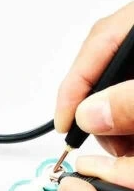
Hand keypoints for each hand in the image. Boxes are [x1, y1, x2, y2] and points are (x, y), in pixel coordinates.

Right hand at [55, 1, 133, 155]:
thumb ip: (130, 100)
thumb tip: (89, 116)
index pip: (95, 47)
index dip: (72, 91)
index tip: (63, 125)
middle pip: (100, 71)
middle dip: (94, 113)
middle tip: (99, 140)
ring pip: (111, 87)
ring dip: (109, 121)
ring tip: (120, 143)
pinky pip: (124, 94)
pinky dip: (122, 118)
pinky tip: (127, 132)